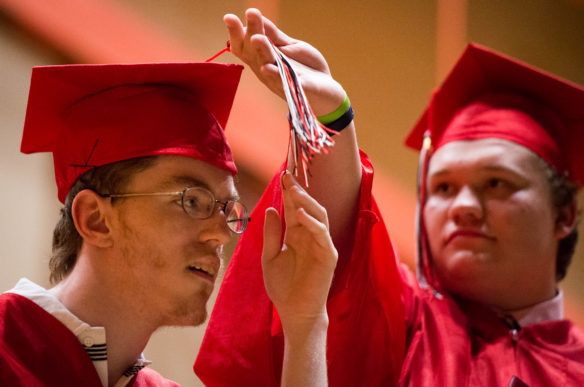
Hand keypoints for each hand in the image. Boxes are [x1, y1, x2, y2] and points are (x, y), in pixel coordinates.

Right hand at [224, 8, 345, 115]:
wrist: (327, 91)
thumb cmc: (305, 68)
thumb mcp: (290, 46)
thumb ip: (275, 35)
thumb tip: (257, 16)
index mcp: (264, 59)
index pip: (244, 47)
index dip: (235, 33)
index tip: (229, 17)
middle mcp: (268, 71)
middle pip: (254, 53)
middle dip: (252, 32)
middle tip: (251, 13)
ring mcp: (282, 81)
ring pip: (267, 66)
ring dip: (262, 51)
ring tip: (257, 38)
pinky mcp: (298, 90)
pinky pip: (286, 84)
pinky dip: (276, 76)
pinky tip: (268, 68)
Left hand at [261, 171, 337, 330]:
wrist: (294, 312)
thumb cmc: (283, 287)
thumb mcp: (270, 257)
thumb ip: (272, 234)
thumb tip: (270, 208)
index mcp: (297, 235)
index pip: (294, 208)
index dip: (289, 192)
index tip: (282, 175)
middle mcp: (310, 236)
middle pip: (307, 207)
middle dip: (297, 191)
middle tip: (287, 175)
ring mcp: (321, 245)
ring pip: (318, 216)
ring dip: (306, 202)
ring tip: (293, 190)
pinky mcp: (328, 256)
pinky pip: (322, 235)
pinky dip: (313, 223)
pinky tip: (301, 214)